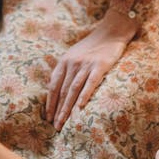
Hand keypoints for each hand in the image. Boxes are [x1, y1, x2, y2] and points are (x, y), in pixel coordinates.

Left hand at [45, 13, 135, 129]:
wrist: (110, 32)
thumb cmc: (92, 46)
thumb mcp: (73, 55)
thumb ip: (65, 70)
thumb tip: (56, 90)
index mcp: (64, 61)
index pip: (53, 86)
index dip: (50, 103)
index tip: (48, 117)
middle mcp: (72, 63)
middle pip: (63, 91)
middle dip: (58, 110)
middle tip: (55, 127)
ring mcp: (86, 65)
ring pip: (73, 90)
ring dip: (67, 108)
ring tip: (64, 123)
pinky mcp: (100, 66)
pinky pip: (90, 83)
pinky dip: (85, 96)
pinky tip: (81, 108)